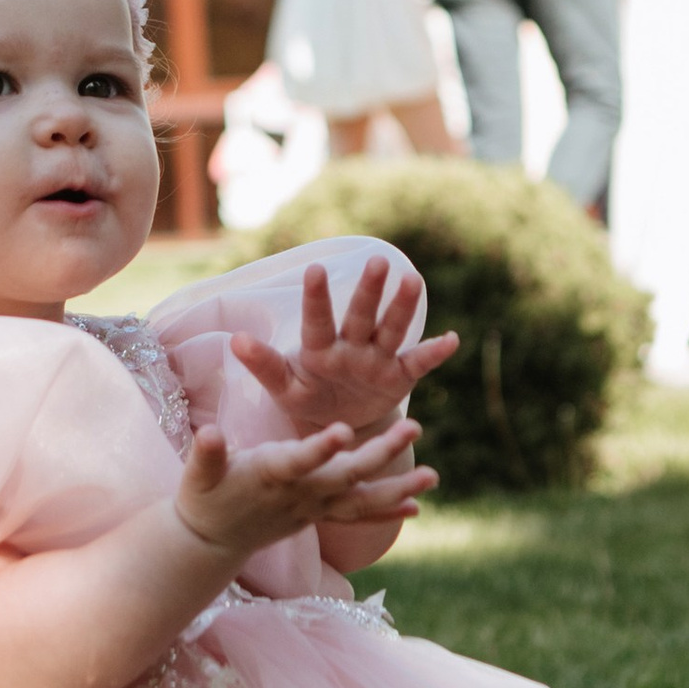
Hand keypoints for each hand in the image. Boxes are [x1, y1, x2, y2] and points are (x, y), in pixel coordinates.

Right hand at [174, 409, 434, 569]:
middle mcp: (299, 494)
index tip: (344, 431)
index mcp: (270, 475)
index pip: (299, 461)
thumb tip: (207, 433)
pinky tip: (418, 506)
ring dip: (398, 489)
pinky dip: (387, 512)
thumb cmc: (203, 497)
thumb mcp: (197, 474)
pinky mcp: (318, 516)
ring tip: (432, 477)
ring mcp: (312, 509)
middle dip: (381, 453)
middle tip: (413, 426)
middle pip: (346, 475)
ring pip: (361, 501)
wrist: (211, 543)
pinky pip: (358, 517)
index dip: (320, 448)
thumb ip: (206, 454)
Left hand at [232, 257, 458, 438]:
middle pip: (360, 315)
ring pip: (391, 329)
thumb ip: (265, 365)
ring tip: (413, 281)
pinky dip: (435, 352)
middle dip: (369, 291)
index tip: (314, 269)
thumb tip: (236, 338)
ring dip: (402, 307)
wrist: (338, 425)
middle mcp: (351, 346)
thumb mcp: (284, 389)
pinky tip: (452, 339)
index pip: (317, 319)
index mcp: (319, 348)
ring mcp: (377, 358)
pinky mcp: (399, 375)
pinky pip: (418, 362)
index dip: (316, 297)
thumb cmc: (306, 400)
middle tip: (377, 262)